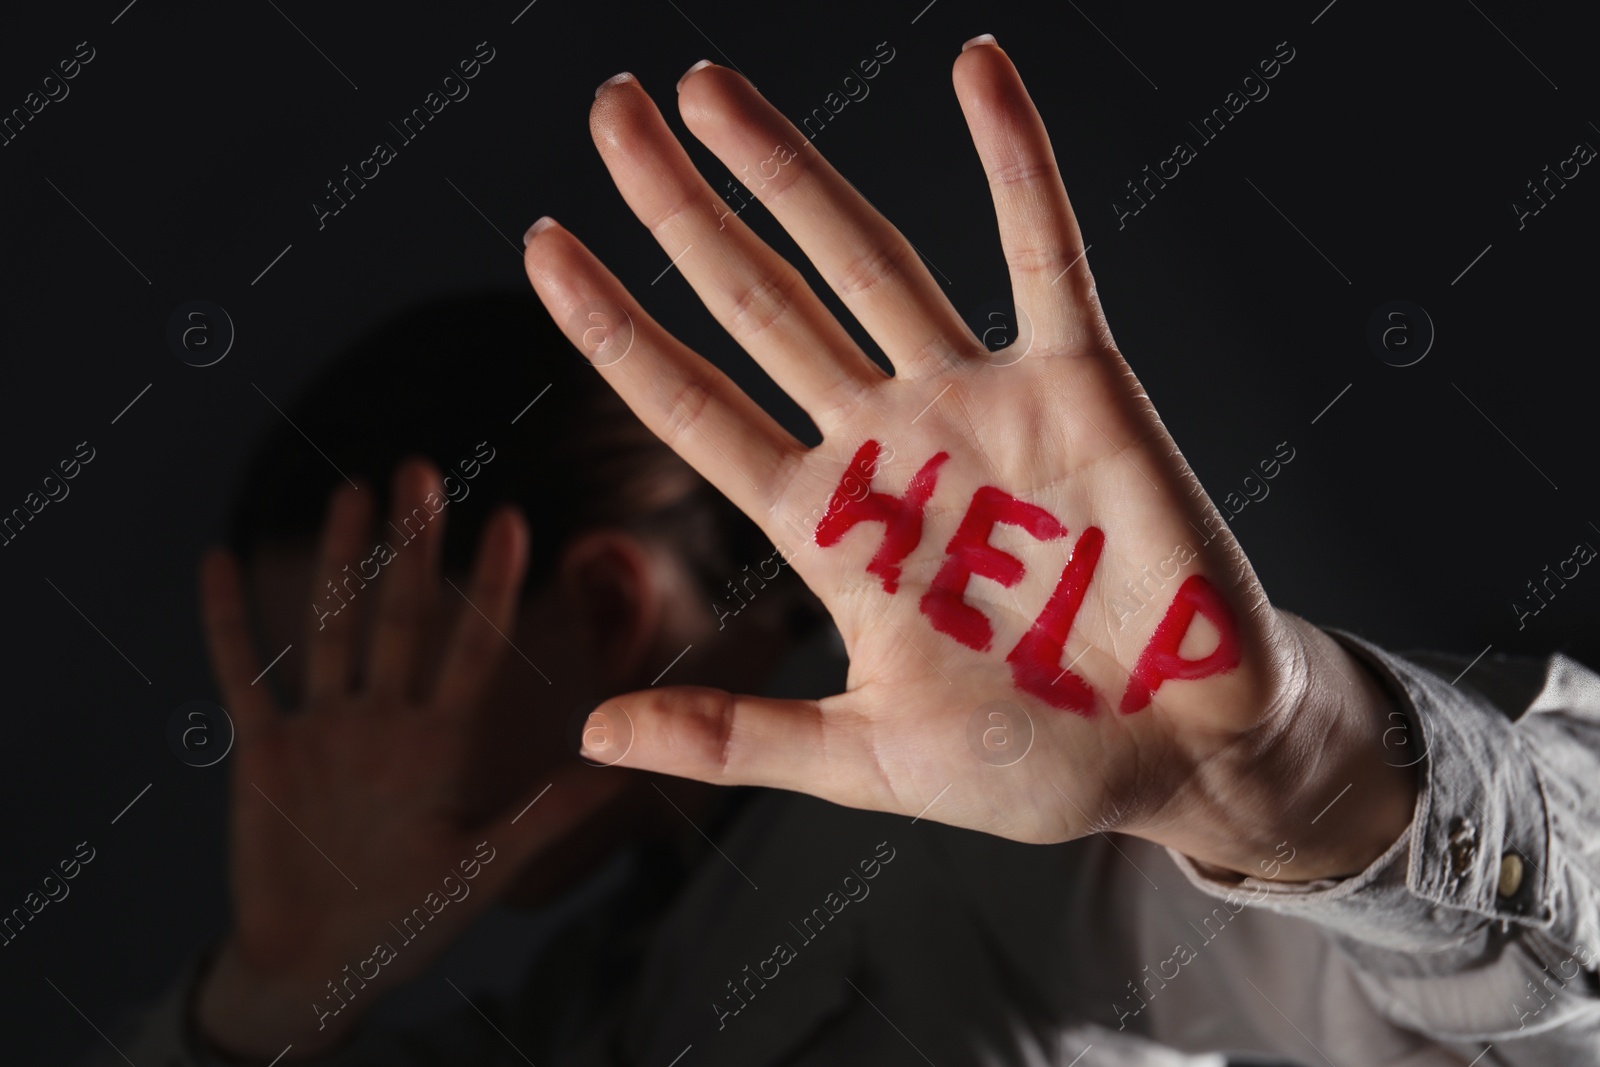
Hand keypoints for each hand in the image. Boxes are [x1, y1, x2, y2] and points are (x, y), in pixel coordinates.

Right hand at [194, 461, 623, 1059]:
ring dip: (336, 560)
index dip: (491, 588)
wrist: (318, 966)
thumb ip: (547, 817)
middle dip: (412, 546)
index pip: (472, 649)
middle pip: (400, 616)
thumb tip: (624, 770)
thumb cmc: (406, 924)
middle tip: (423, 470)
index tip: (514, 521)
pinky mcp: (261, 751)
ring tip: (351, 488)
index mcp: (439, 745)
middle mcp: (384, 721)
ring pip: (331, 627)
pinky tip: (216, 561)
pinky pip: (241, 677)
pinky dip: (227, 624)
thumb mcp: (483, 869)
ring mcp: (322, 729)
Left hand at [522, 42, 1412, 881]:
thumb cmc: (1034, 765)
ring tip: (708, 89)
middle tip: (608, 109)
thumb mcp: (865, 758)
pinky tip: (975, 68)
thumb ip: (732, 738)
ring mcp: (979, 403)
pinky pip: (1043, 253)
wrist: (1181, 757)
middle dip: (679, 210)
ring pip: (866, 258)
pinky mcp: (1083, 385)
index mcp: (828, 525)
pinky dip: (1016, 161)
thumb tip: (590, 735)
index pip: (693, 403)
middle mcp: (888, 442)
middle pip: (758, 302)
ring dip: (791, 169)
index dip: (614, 326)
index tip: (541, 245)